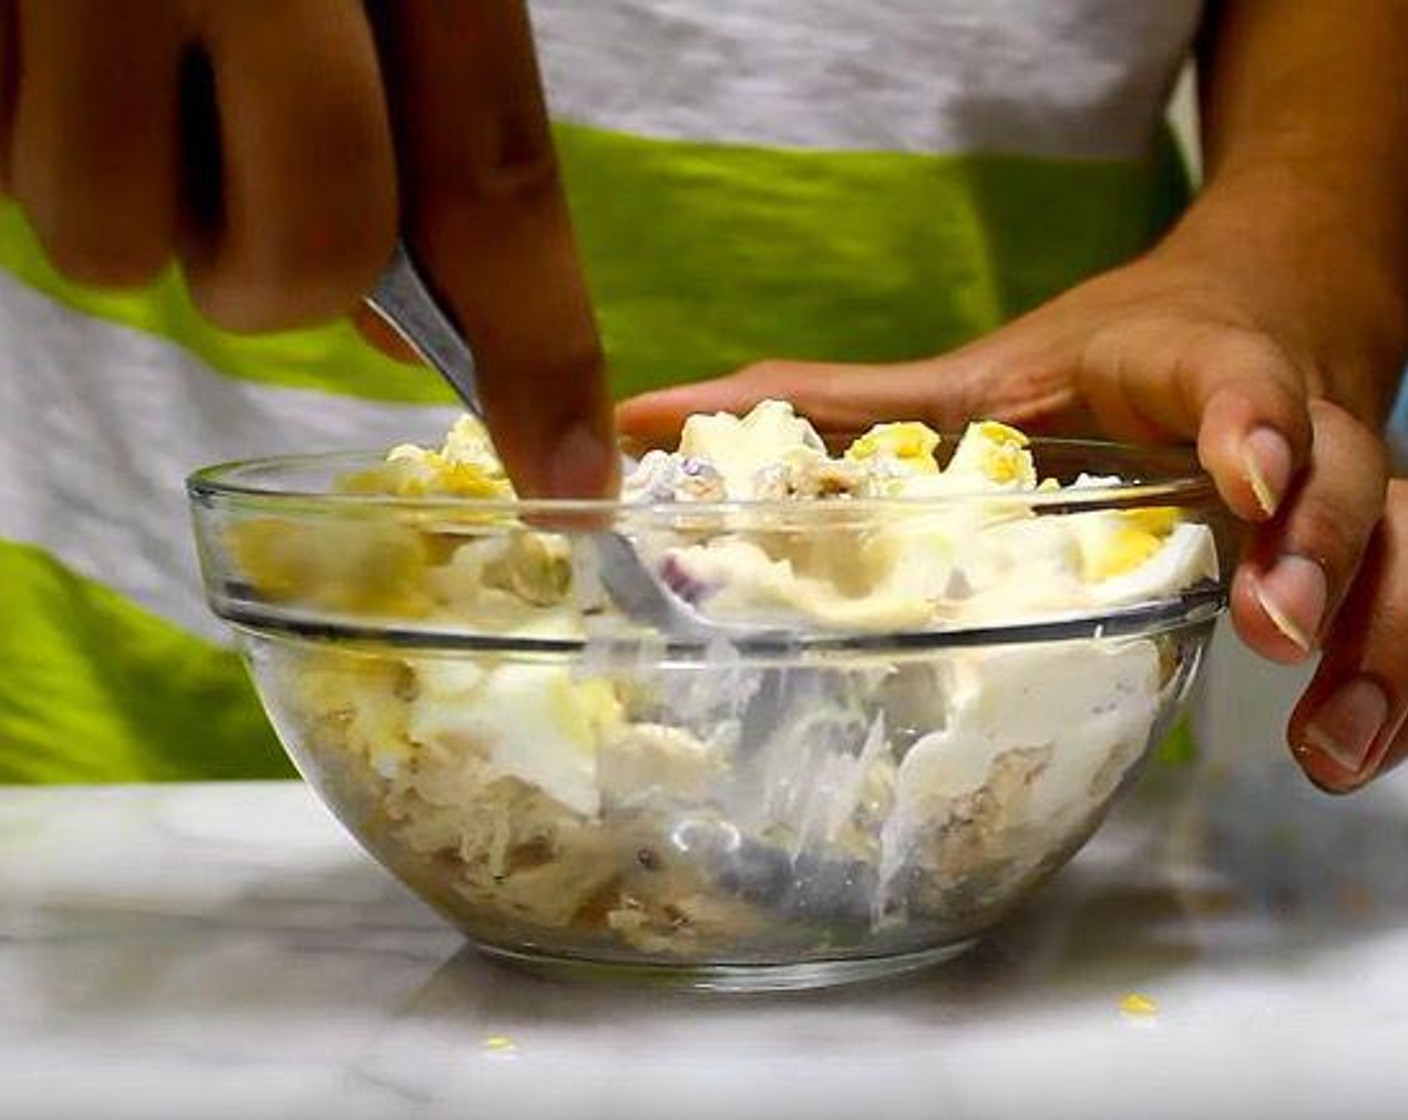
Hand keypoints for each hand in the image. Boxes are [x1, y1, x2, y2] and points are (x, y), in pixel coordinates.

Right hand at [0, 0, 612, 497]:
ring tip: (101, 51)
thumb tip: (397, 326)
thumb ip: (397, 113)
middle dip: (280, 272)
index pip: (494, 179)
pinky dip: (26, 131)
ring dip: (124, 194)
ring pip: (116, 245)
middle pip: (309, 257)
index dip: (541, 353)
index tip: (572, 481)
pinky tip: (38, 29)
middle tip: (229, 152)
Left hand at [620, 237, 1407, 792]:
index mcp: (1186, 368)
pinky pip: (1404, 606)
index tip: (1238, 473)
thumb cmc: (1109, 357)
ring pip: (1400, 554)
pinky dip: (1388, 676)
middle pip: (1337, 480)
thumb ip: (841, 404)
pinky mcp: (1360, 546)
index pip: (1232, 379)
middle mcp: (1281, 425)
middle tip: (1273, 628)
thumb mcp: (980, 375)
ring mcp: (1332, 490)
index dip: (1245, 420)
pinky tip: (1345, 750)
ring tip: (1331, 741)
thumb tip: (654, 411)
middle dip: (1319, 555)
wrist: (1252, 313)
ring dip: (1377, 645)